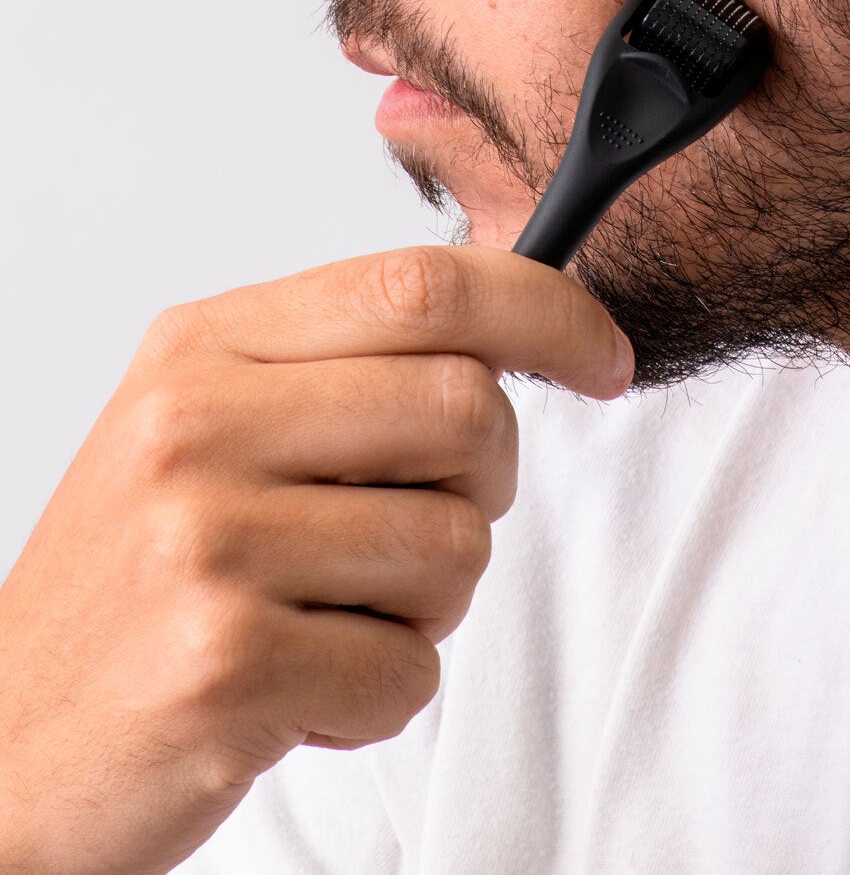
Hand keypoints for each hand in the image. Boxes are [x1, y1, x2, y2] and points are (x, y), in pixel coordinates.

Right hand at [0, 246, 630, 874]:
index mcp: (206, 348)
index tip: (606, 358)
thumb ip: (349, 368)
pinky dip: (376, 698)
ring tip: (322, 621)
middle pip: (469, 411)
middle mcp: (198, 426)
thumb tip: (523, 332)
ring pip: (458, 548)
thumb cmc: (136, 584)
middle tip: (404, 533)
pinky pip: (409, 671)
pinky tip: (291, 693)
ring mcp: (207, 544)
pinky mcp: (224, 664)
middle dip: (483, 486)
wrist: (1, 748)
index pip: (425, 284)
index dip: (548, 312)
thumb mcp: (210, 429)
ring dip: (424, 609)